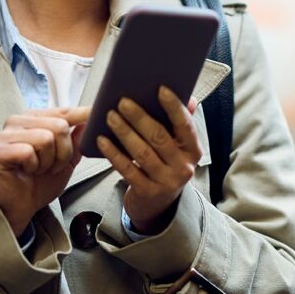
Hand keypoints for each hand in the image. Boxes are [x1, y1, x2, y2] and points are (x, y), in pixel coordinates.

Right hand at [0, 106, 89, 236]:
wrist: (20, 207)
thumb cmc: (38, 183)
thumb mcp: (65, 160)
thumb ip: (76, 140)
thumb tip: (89, 120)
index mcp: (34, 119)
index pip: (64, 112)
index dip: (82, 115)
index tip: (98, 113)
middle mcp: (18, 121)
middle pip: (59, 125)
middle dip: (63, 152)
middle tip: (52, 167)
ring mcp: (5, 134)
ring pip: (46, 138)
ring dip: (48, 161)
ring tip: (38, 169)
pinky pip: (28, 152)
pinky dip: (33, 166)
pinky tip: (26, 171)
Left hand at [98, 86, 201, 234]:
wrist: (158, 204)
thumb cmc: (166, 165)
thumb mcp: (178, 147)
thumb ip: (181, 122)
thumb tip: (188, 97)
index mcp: (193, 150)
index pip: (185, 125)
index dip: (174, 107)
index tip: (160, 89)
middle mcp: (184, 167)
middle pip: (160, 137)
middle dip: (140, 117)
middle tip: (122, 101)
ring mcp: (166, 182)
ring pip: (142, 153)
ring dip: (124, 132)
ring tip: (110, 116)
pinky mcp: (147, 192)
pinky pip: (127, 170)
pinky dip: (114, 154)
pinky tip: (102, 140)